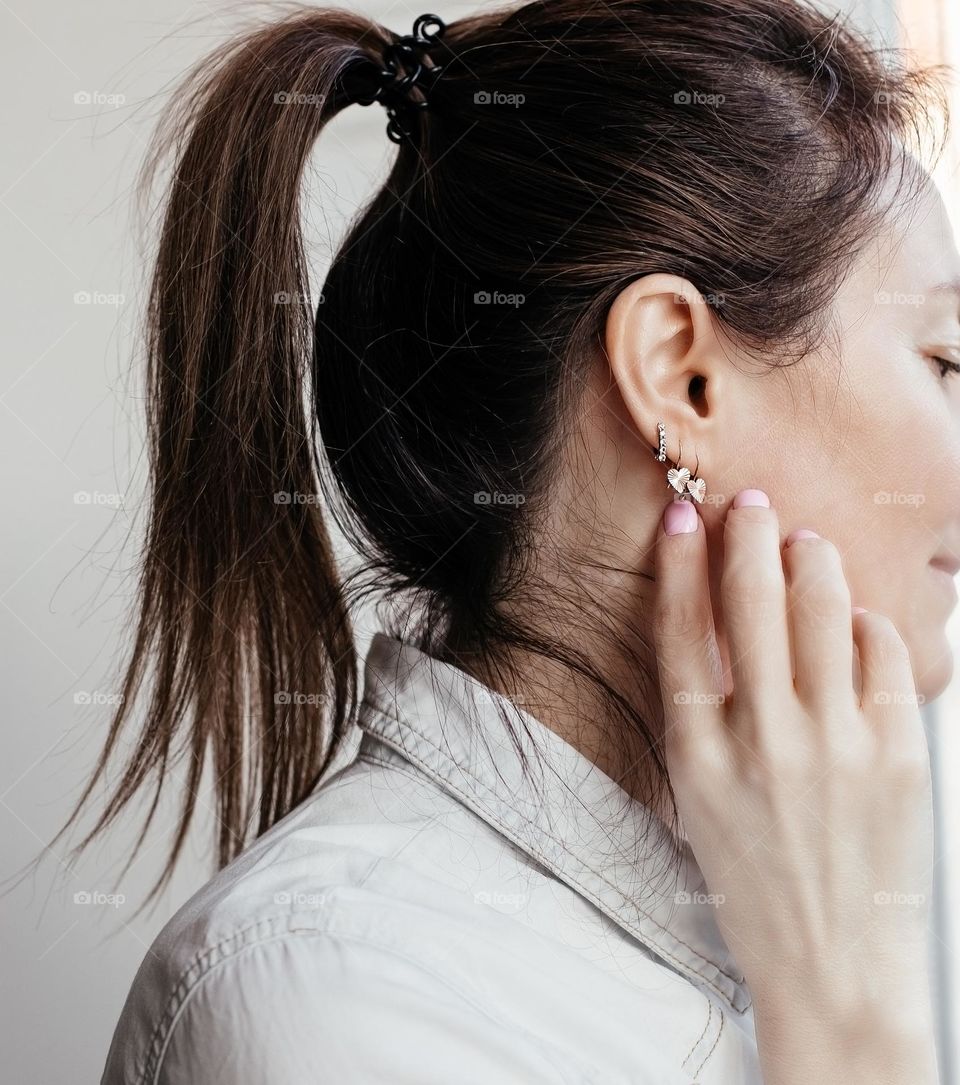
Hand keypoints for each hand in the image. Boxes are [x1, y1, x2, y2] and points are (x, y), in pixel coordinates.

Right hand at [653, 490, 937, 1083]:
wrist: (831, 964)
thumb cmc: (755, 880)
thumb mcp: (699, 797)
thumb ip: (704, 714)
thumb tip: (723, 620)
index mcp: (700, 756)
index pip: (682, 632)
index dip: (678, 564)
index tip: (682, 516)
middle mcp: (765, 742)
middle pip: (752, 603)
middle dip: (749, 535)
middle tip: (751, 502)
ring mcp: (837, 747)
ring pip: (824, 611)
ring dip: (812, 561)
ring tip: (806, 543)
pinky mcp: (898, 756)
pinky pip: (882, 655)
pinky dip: (866, 624)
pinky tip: (853, 621)